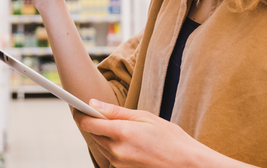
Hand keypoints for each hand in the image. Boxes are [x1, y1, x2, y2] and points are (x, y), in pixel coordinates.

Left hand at [74, 99, 241, 167]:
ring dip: (104, 135)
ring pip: (101, 145)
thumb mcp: (144, 117)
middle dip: (95, 123)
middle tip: (104, 114)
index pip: (88, 123)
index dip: (82, 114)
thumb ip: (115, 111)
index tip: (80, 107)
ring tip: (123, 127)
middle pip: (93, 134)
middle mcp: (117, 150)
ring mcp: (119, 163)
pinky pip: (110, 155)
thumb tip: (93, 104)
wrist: (186, 163)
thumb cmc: (170, 138)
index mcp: (122, 133)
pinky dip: (113, 146)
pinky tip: (128, 141)